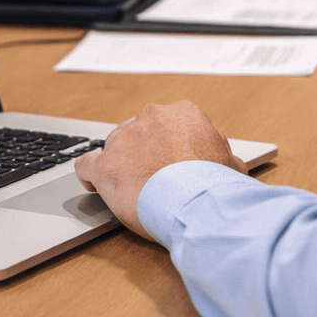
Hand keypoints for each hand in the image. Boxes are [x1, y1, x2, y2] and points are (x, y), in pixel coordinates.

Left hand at [75, 101, 248, 239]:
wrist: (195, 202)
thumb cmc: (214, 184)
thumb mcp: (230, 164)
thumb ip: (221, 157)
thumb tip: (227, 162)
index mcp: (183, 113)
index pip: (168, 124)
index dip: (167, 144)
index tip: (169, 160)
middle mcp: (151, 118)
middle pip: (138, 131)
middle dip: (142, 151)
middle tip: (151, 176)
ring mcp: (124, 139)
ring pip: (114, 147)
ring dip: (120, 163)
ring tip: (127, 187)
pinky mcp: (105, 165)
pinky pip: (86, 165)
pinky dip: (90, 176)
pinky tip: (93, 185)